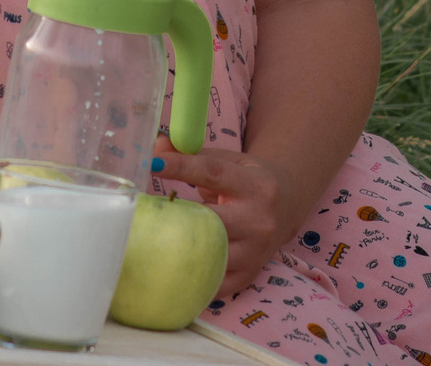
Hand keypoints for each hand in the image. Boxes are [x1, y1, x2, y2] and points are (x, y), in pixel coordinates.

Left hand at [152, 136, 289, 298]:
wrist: (286, 208)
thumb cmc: (249, 181)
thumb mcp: (229, 162)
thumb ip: (193, 155)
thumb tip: (157, 146)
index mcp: (255, 185)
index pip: (213, 173)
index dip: (181, 166)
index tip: (151, 162)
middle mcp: (259, 219)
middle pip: (210, 220)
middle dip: (175, 216)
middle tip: (144, 212)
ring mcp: (254, 252)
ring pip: (209, 255)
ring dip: (177, 248)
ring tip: (152, 240)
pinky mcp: (247, 276)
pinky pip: (212, 283)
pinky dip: (189, 276)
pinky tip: (169, 267)